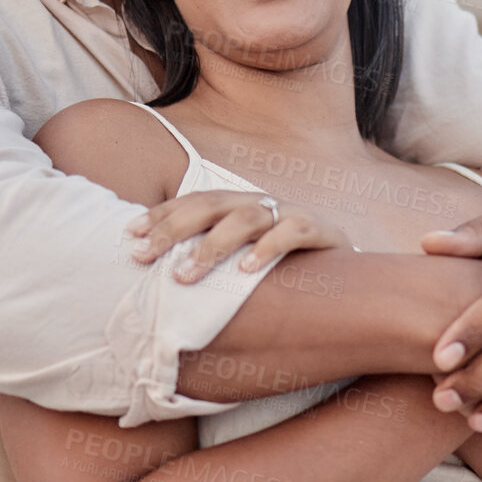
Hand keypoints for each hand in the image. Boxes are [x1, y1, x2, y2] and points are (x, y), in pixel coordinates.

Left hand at [128, 190, 353, 282]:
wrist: (351, 272)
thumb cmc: (285, 269)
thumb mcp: (244, 259)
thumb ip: (211, 259)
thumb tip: (161, 280)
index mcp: (237, 205)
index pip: (191, 202)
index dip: (161, 214)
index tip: (130, 235)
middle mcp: (258, 203)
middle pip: (209, 205)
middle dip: (173, 229)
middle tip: (144, 257)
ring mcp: (288, 214)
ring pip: (244, 218)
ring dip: (211, 246)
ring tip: (184, 275)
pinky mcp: (318, 230)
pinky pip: (290, 233)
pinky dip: (266, 250)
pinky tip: (245, 272)